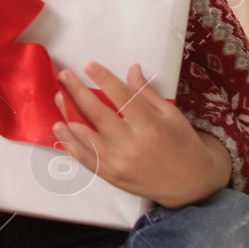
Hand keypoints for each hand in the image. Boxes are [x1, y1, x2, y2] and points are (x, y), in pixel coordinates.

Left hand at [50, 61, 229, 208]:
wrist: (189, 182)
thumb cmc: (182, 142)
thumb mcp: (170, 114)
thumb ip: (147, 93)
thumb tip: (131, 68)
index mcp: (150, 126)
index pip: (121, 97)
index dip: (103, 79)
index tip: (88, 65)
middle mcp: (132, 145)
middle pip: (98, 114)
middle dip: (77, 92)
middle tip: (63, 76)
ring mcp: (119, 163)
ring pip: (86, 136)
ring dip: (68, 116)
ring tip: (58, 97)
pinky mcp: (111, 176)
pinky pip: (85, 158)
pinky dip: (70, 143)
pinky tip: (60, 128)